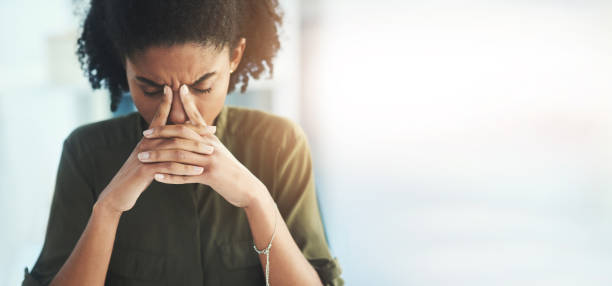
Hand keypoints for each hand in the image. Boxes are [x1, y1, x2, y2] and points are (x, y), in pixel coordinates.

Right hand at [96, 86, 208, 213]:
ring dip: (195, 149)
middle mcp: (146, 143)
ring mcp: (145, 156)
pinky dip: (185, 169)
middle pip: (174, 131)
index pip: (159, 116)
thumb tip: (172, 136)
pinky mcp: (145, 171)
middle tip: (213, 130)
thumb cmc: (137, 175)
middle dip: (196, 130)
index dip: (166, 102)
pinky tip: (198, 172)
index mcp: (148, 138)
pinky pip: (169, 168)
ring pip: (175, 149)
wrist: (118, 193)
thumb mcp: (148, 157)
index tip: (175, 89)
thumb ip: (159, 145)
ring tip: (211, 151)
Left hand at [138, 84, 266, 207]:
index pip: (196, 118)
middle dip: (161, 133)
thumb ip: (206, 138)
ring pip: (179, 155)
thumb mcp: (219, 150)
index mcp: (211, 138)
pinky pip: (186, 176)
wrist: (247, 187)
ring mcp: (211, 160)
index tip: (174, 90)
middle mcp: (211, 146)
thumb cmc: (231, 170)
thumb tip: (193, 128)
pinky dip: (170, 177)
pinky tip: (157, 177)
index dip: (186, 104)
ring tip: (143, 157)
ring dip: (159, 156)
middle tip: (144, 134)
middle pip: (182, 135)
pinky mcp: (210, 176)